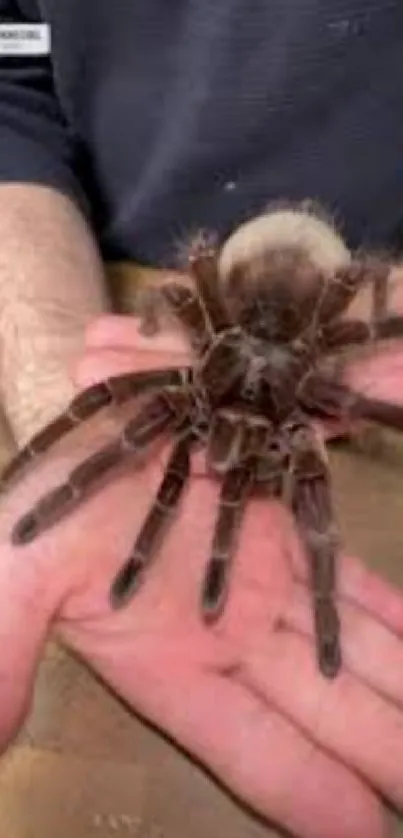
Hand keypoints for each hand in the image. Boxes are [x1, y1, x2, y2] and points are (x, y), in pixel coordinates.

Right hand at [1, 314, 402, 837]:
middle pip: (327, 712)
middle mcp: (227, 635)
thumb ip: (4, 649)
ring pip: (351, 652)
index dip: (312, 796)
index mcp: (168, 664)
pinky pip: (350, 582)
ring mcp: (264, 583)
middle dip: (386, 752)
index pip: (253, 748)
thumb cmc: (46, 505)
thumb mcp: (14, 574)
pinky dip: (394, 616)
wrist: (85, 423)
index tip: (371, 836)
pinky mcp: (284, 527)